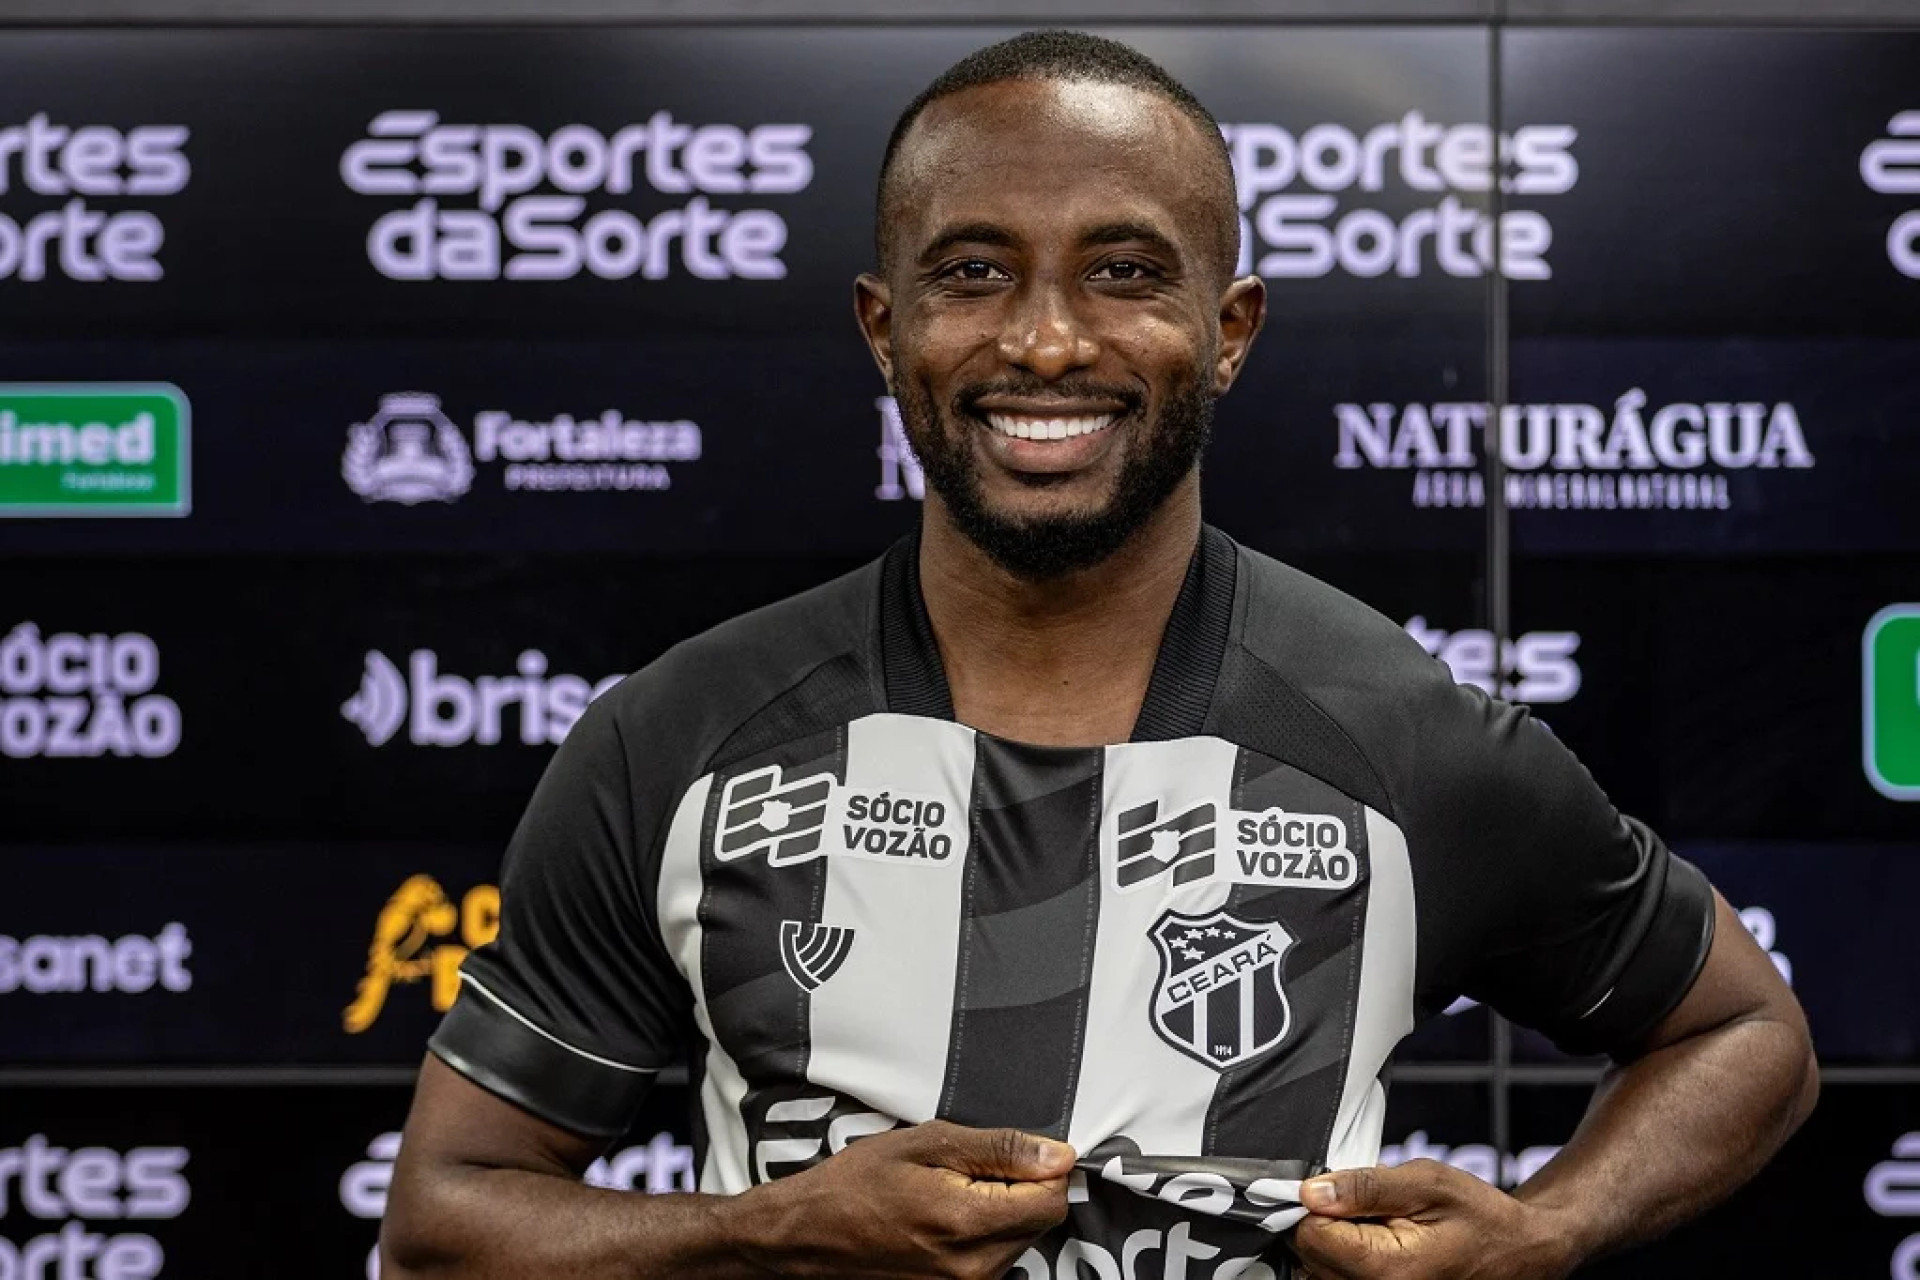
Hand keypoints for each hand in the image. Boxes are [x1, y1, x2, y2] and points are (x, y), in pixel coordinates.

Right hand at [731, 1119, 1074, 1277]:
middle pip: (1039, 1221)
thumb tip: (1056, 1154)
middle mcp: (975, 1269)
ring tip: (948, 1193)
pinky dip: (982, 1235)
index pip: (1052, 1199)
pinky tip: (944, 1219)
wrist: (807, 1236)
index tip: (1014, 1153)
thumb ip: (998, 1149)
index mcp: (968, 1223)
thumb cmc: (854, 1186)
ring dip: (1000, 1212)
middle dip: (1019, 1189)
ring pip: (1019, 1241)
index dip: (1042, 1168)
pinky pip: (994, 1260)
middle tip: (968, 1170)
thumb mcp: (925, 1144)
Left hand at [1291, 1161, 1578, 1279]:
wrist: (1518, 1252)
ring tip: (1371, 1225)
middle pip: (1310, 1257)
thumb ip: (1365, 1186)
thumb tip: (1312, 1192)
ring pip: (1319, 1272)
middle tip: (1360, 1205)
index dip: (1314, 1204)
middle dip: (1324, 1223)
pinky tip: (1371, 1244)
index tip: (1334, 1189)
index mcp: (1388, 1268)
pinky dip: (1345, 1260)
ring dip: (1333, 1244)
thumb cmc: (1479, 1216)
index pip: (1310, 1236)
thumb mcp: (1427, 1182)